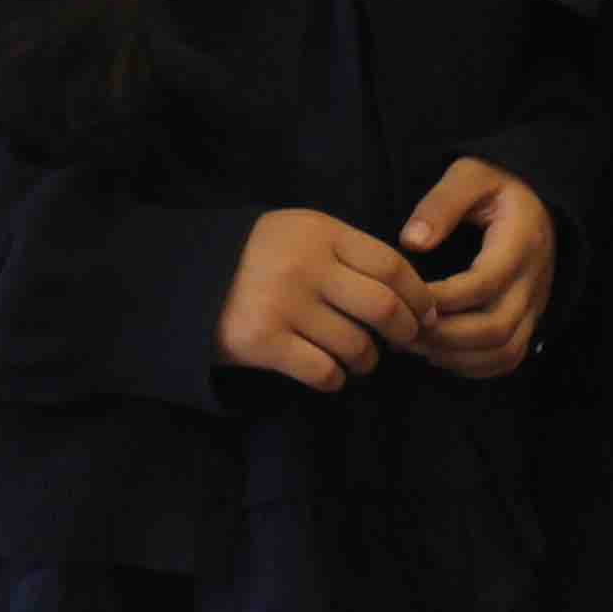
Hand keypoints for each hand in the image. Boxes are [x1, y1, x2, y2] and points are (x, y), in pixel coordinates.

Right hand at [215, 210, 437, 393]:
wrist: (186, 277)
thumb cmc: (259, 257)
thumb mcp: (302, 234)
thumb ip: (348, 252)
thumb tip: (409, 292)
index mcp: (321, 232)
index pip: (392, 266)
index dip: (419, 295)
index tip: (426, 313)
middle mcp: (306, 266)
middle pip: (383, 307)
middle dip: (406, 332)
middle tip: (405, 342)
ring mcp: (284, 305)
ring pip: (356, 345)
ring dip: (368, 360)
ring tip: (362, 359)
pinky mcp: (263, 342)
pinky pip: (323, 372)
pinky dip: (336, 379)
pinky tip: (330, 373)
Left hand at [397, 159, 555, 379]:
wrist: (536, 200)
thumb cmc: (496, 185)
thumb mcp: (469, 176)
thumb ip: (441, 203)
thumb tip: (411, 242)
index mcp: (521, 242)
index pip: (483, 283)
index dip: (442, 298)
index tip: (404, 296)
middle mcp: (534, 280)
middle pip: (496, 328)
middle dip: (444, 336)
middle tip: (402, 330)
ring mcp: (536, 305)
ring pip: (504, 351)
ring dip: (456, 356)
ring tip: (415, 345)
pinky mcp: (530, 319)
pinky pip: (509, 358)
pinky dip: (473, 365)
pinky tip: (439, 353)